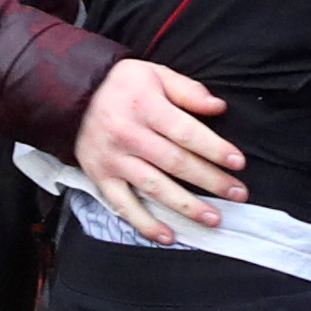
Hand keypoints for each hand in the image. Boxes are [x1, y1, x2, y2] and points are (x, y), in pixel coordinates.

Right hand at [72, 54, 246, 240]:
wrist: (71, 94)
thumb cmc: (121, 84)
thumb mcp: (154, 74)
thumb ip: (187, 90)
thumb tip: (218, 107)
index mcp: (145, 107)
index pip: (186, 132)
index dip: (214, 149)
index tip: (238, 162)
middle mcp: (129, 135)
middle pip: (176, 163)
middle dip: (211, 180)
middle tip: (238, 194)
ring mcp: (114, 160)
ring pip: (155, 188)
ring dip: (186, 206)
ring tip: (213, 218)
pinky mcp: (100, 177)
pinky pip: (124, 205)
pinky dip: (145, 224)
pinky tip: (168, 236)